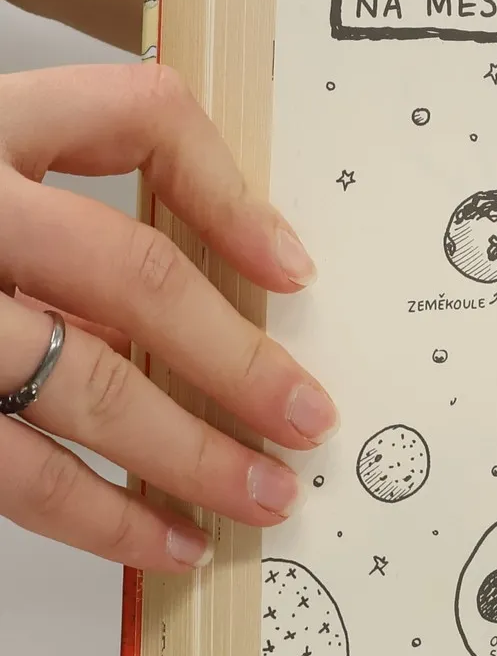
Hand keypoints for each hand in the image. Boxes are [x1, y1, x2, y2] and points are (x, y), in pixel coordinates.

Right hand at [0, 63, 334, 569]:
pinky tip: (161, 536)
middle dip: (238, 358)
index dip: (231, 194)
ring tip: (261, 494)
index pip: (141, 118)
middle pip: (133, 275)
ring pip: (84, 389)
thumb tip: (224, 300)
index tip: (296, 269)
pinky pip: (16, 472)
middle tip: (309, 417)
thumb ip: (80, 211)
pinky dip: (99, 517)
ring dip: (188, 455)